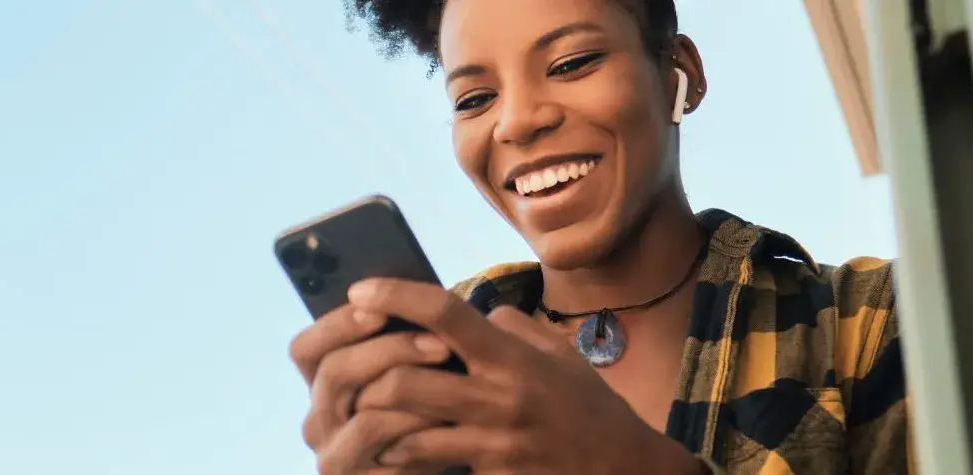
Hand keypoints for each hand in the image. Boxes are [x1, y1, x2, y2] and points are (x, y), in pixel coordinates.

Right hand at [290, 303, 456, 473]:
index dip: (337, 324)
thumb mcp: (412, 377)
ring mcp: (333, 453)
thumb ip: (400, 343)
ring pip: (361, 405)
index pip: (307, 348)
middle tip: (440, 343)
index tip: (377, 308)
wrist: (443, 470)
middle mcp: (318, 420)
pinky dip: (412, 419)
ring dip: (408, 382)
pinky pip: (378, 437)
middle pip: (334, 369)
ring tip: (451, 374)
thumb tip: (412, 294)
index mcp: (325, 388)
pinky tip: (444, 414)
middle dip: (390, 348)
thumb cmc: (428, 422)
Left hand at [343, 278, 706, 474]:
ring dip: (376, 424)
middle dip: (367, 378)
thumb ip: (509, 328)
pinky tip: (394, 452)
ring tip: (362, 415)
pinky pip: (430, 465)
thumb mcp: (557, 355)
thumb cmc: (587, 407)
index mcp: (512, 357)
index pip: (444, 314)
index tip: (359, 290)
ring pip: (407, 432)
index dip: (395, 297)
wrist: (622, 470)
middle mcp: (500, 398)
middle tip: (350, 373)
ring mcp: (493, 444)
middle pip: (405, 381)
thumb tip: (467, 309)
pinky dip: (402, 457)